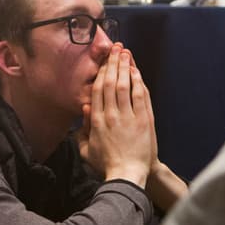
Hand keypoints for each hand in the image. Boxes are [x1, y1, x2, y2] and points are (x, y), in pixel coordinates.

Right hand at [79, 44, 154, 185]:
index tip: (104, 60)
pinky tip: (136, 70)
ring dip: (125, 67)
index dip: (101, 72)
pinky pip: (139, 96)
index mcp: (95, 120)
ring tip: (125, 53)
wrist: (127, 175)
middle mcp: (110, 115)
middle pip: (110, 82)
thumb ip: (82, 129)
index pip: (97, 90)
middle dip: (113, 63)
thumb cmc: (106, 165)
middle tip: (116, 48)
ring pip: (124, 85)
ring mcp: (127, 116)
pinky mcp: (143, 120)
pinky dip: (137, 81)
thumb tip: (84, 108)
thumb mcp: (85, 149)